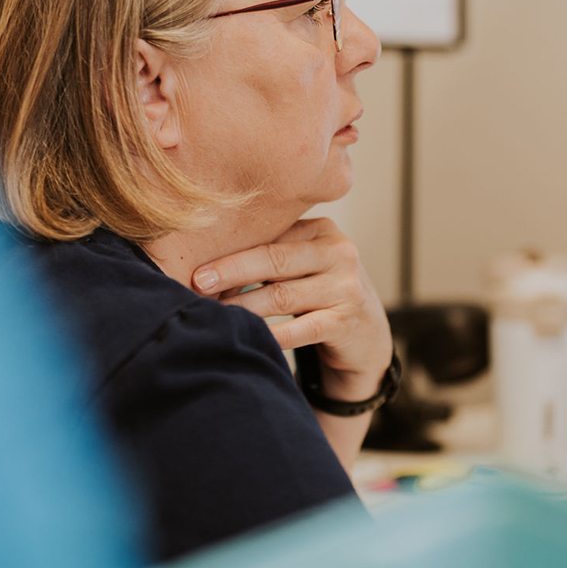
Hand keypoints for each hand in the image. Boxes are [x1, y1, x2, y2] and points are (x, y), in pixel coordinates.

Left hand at [191, 218, 392, 400]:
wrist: (367, 332)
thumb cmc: (320, 290)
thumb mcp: (306, 262)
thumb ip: (272, 251)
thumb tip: (208, 254)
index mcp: (322, 231)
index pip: (271, 235)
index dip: (233, 250)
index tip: (198, 261)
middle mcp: (338, 254)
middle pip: (274, 259)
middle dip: (232, 271)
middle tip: (198, 281)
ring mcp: (345, 289)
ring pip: (282, 296)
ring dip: (243, 306)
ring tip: (214, 314)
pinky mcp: (346, 322)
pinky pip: (300, 330)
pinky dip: (271, 335)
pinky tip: (247, 336)